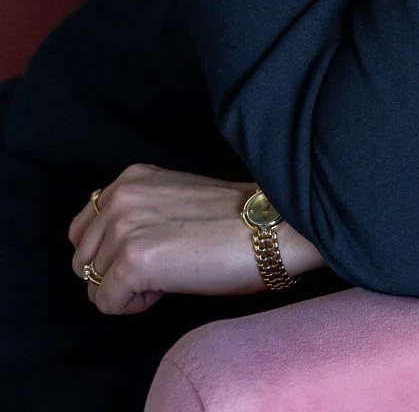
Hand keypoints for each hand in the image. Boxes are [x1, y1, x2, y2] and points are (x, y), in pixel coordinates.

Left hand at [68, 164, 314, 315]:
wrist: (269, 228)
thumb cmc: (233, 220)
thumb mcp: (172, 197)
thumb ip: (138, 211)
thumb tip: (112, 250)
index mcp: (130, 178)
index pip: (83, 229)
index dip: (111, 252)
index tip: (151, 253)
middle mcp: (121, 197)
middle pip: (83, 260)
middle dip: (116, 272)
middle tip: (164, 265)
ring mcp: (124, 228)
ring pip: (93, 284)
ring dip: (127, 289)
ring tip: (170, 272)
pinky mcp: (133, 262)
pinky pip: (107, 303)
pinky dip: (135, 305)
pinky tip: (169, 286)